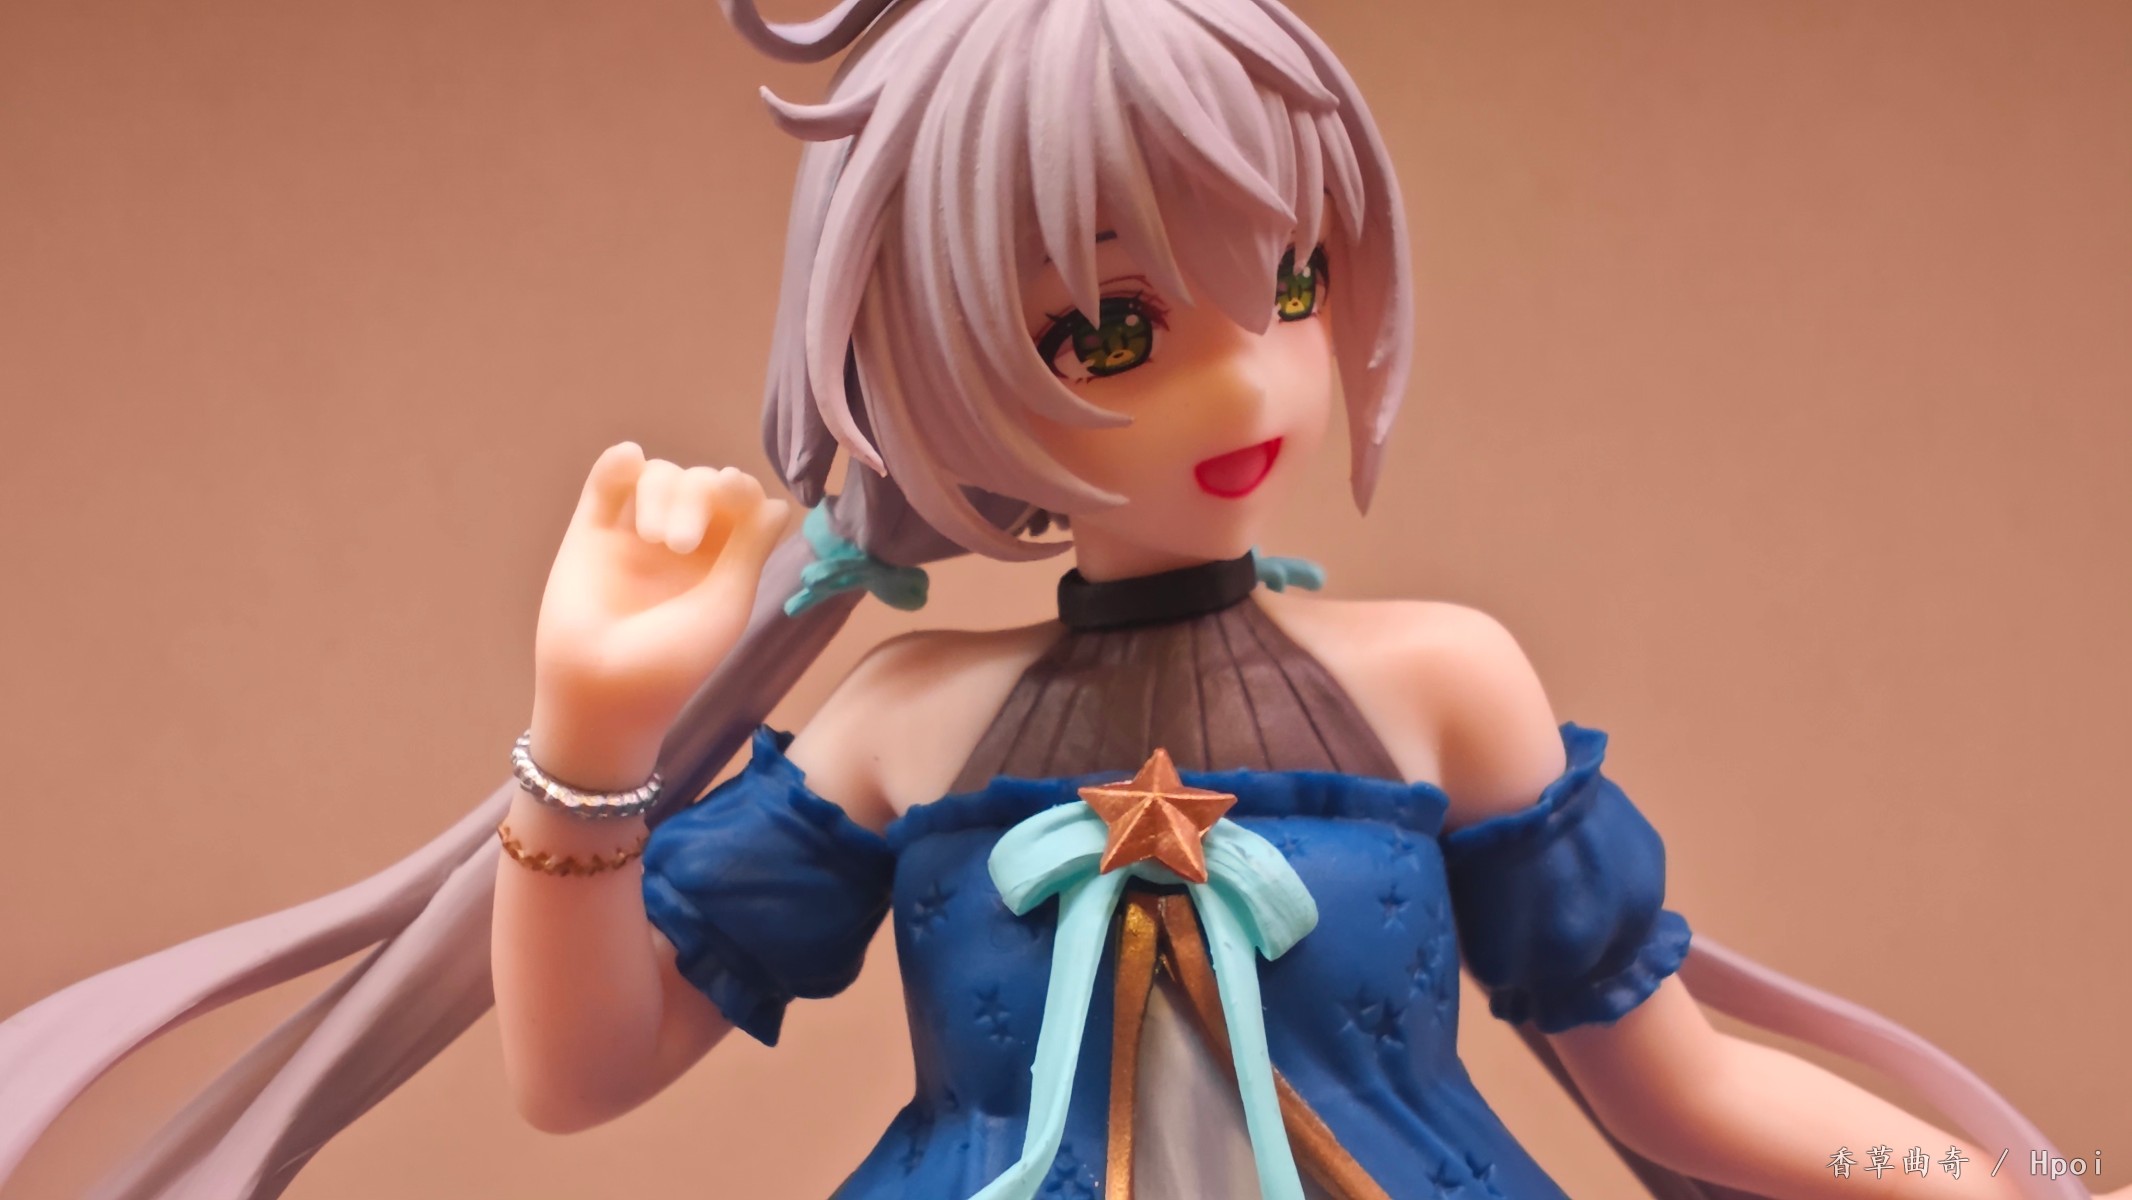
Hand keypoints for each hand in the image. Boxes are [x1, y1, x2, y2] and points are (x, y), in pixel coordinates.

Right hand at [528, 442, 790, 784]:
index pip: (739, 503)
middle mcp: (681, 542)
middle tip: (681, 544)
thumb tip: (778, 504)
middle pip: (699, 482)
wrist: (600, 690)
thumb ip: (749, 550)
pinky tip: (628, 458)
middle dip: (697, 498)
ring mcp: (634, 535)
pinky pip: (607, 483)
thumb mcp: (725, 604)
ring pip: (657, 477)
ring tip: (654, 539)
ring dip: (661, 491)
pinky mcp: (590, 532)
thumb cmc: (673, 662)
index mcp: (722, 561)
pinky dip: (619, 463)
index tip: (734, 492)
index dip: (740, 488)